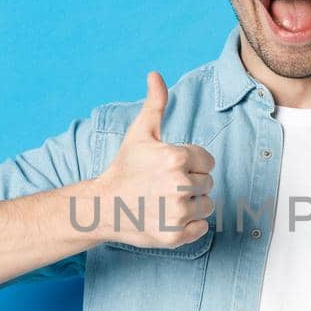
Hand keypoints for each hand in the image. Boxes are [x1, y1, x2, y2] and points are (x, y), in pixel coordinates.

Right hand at [93, 71, 215, 247]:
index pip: (207, 161)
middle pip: (208, 183)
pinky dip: (189, 225)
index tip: (171, 168)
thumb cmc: (124, 168)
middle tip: (165, 185)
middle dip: (191, 182)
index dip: (192, 163)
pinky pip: (201, 228)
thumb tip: (155, 75)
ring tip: (167, 200)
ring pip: (207, 205)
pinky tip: (168, 217)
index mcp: (176, 158)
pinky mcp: (176, 236)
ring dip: (192, 204)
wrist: (102, 206)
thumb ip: (155, 104)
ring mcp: (178, 213)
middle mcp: (180, 186)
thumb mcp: (140, 133)